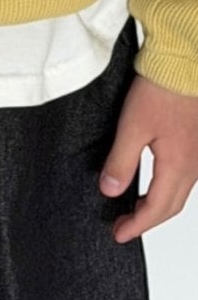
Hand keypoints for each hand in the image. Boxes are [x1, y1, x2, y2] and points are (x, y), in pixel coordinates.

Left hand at [100, 75, 197, 242]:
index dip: (137, 226)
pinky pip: (186, 178)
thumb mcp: (131, 128)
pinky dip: (168, 190)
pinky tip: (154, 185)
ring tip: (133, 209)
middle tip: (122, 226)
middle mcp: (194, 164)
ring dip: (158, 206)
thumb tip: (110, 190)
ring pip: (180, 193)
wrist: (184, 64)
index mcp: (178, 164)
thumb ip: (121, 162)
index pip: (158, 208)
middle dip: (146, 221)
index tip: (119, 234)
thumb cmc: (162, 89)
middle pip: (172, 206)